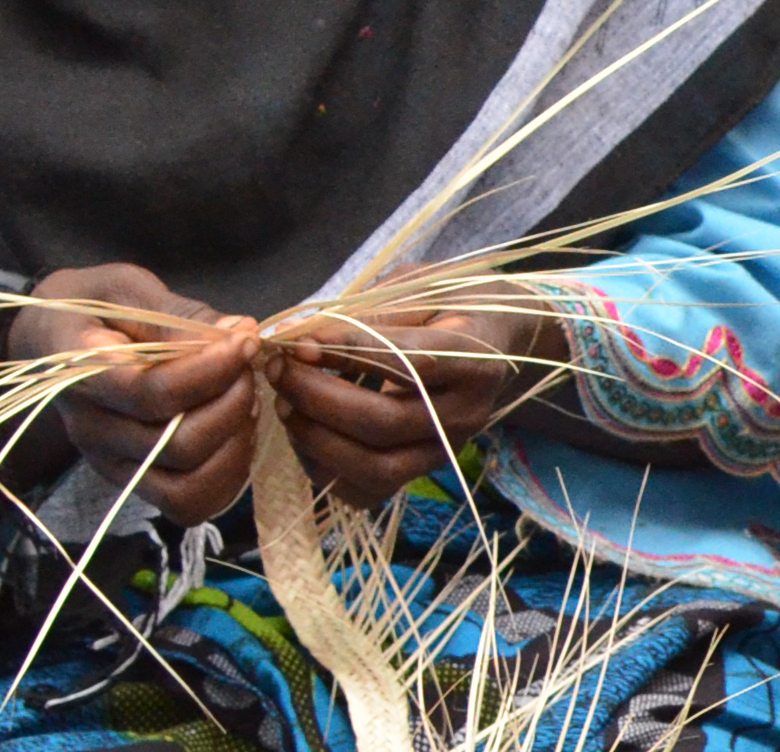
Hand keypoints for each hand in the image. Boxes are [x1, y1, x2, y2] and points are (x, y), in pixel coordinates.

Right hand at [19, 264, 258, 524]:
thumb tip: (239, 333)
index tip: (245, 339)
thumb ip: (183, 316)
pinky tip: (237, 430)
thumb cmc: (97, 308)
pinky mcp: (135, 480)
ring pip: (187, 484)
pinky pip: (190, 502)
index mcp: (81, 377)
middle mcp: (92, 432)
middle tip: (247, 366)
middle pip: (178, 444)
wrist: (55, 337)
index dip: (212, 369)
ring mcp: (112, 463)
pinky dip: (229, 473)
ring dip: (234, 441)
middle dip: (232, 401)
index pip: (152, 394)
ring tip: (243, 398)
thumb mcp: (131, 292)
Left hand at [268, 278, 560, 506]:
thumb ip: (368, 314)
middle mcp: (467, 413)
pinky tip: (305, 433)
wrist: (500, 342)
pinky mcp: (424, 473)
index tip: (298, 342)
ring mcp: (446, 449)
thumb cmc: (452, 305)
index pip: (407, 362)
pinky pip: (367, 491)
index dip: (346, 354)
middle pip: (385, 423)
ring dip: (316, 439)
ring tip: (285, 404)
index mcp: (476, 359)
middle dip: (318, 399)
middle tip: (279, 371)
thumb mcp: (421, 287)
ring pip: (375, 467)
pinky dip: (324, 469)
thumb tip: (298, 339)